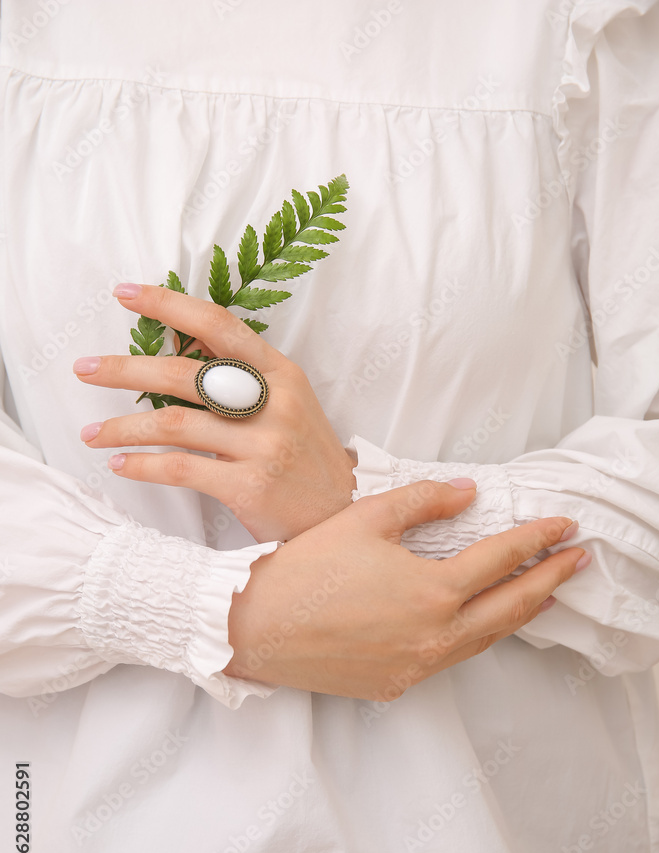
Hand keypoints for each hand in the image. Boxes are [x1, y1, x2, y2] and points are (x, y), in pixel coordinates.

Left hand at [73, 283, 355, 541]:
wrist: (340, 518)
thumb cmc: (304, 459)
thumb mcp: (287, 405)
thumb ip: (241, 375)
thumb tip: (183, 342)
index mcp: (283, 374)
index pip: (220, 326)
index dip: (169, 304)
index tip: (126, 294)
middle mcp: (276, 404)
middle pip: (185, 374)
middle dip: (125, 369)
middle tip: (85, 368)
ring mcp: (265, 445)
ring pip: (176, 423)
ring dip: (123, 426)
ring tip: (91, 433)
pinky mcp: (251, 486)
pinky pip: (182, 468)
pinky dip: (144, 465)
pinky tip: (121, 464)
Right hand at [225, 480, 589, 699]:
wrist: (255, 626)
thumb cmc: (306, 567)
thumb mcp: (366, 519)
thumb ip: (424, 501)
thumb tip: (468, 494)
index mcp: (433, 591)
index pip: (502, 560)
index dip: (537, 540)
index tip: (564, 527)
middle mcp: (436, 636)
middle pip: (511, 607)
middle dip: (550, 581)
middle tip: (578, 561)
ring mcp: (418, 666)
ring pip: (486, 640)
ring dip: (520, 615)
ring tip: (545, 596)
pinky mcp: (396, 685)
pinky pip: (449, 660)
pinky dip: (475, 639)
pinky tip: (479, 626)